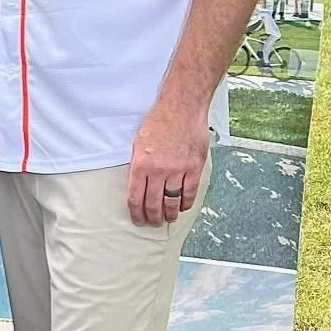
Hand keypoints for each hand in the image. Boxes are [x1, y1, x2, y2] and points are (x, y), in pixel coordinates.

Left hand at [126, 96, 209, 226]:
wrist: (182, 107)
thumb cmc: (159, 121)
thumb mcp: (139, 143)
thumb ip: (138, 165)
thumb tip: (138, 185)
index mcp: (141, 164)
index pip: (135, 198)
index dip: (136, 213)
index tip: (138, 219)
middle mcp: (158, 170)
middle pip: (153, 204)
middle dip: (152, 218)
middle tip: (152, 222)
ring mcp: (178, 170)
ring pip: (172, 202)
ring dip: (169, 215)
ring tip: (167, 219)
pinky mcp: (194, 168)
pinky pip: (189, 193)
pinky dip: (185, 203)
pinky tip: (182, 207)